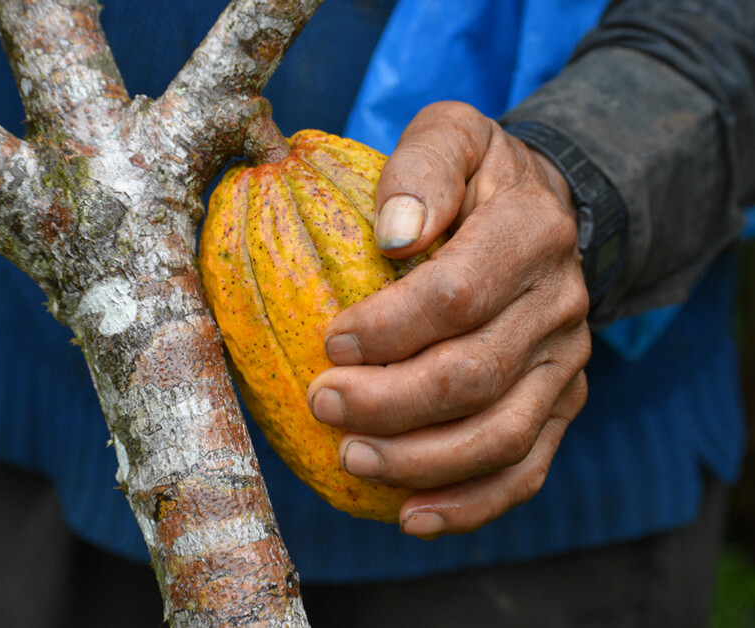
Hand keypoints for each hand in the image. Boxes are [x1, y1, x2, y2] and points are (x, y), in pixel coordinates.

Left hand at [306, 102, 590, 536]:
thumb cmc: (476, 178)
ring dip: (422, 461)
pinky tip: (413, 516)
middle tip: (324, 405)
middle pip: (475, 374)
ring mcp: (566, 363)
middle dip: (391, 402)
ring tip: (353, 459)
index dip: (389, 327)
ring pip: (500, 435)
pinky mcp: (561, 404)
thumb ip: (422, 168)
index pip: (458, 294)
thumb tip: (393, 233)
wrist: (545, 212)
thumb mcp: (452, 136)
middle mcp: (559, 304)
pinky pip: (525, 466)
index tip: (331, 343)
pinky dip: (471, 503)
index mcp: (531, 233)